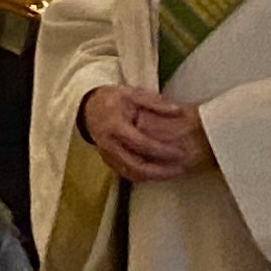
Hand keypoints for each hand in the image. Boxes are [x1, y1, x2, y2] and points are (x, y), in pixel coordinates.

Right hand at [77, 84, 206, 182]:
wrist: (89, 108)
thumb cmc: (113, 100)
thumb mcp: (132, 93)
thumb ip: (154, 102)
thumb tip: (178, 111)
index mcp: (115, 126)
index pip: (141, 144)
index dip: (162, 151)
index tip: (181, 153)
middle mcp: (109, 144)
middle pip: (136, 166)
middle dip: (160, 172)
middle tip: (181, 169)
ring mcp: (107, 155)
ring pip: (131, 174)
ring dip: (154, 177)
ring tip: (174, 173)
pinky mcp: (108, 161)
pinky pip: (127, 174)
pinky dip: (144, 176)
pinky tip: (160, 173)